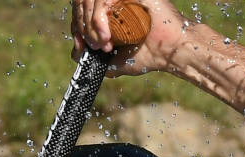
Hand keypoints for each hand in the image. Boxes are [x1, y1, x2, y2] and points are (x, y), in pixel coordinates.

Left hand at [70, 0, 192, 75]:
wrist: (169, 50)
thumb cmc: (146, 56)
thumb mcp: (112, 61)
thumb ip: (92, 56)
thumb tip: (76, 50)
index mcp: (110, 12)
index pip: (82, 9)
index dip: (77, 25)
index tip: (82, 45)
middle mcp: (114, 1)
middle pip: (82, 3)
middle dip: (83, 28)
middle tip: (96, 47)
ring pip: (91, 0)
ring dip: (91, 25)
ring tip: (104, 43)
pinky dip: (99, 16)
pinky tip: (108, 34)